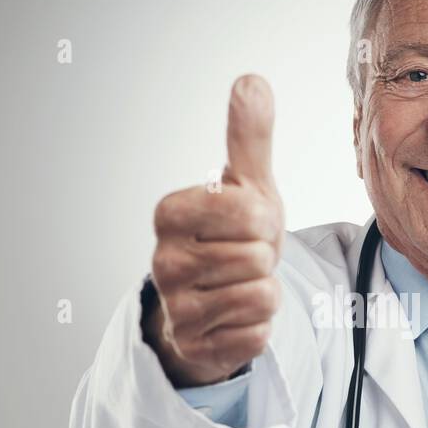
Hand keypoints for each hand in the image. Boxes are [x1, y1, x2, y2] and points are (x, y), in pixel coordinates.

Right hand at [146, 75, 284, 386]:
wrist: (215, 302)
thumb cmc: (231, 235)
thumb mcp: (244, 184)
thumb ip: (248, 136)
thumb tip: (251, 80)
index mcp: (169, 212)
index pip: (249, 213)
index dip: (264, 221)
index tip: (248, 224)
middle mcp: (162, 260)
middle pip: (257, 256)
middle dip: (265, 258)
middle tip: (245, 258)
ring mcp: (174, 307)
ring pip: (259, 294)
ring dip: (263, 290)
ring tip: (240, 284)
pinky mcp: (194, 346)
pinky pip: (256, 332)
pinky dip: (259, 325)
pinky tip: (235, 317)